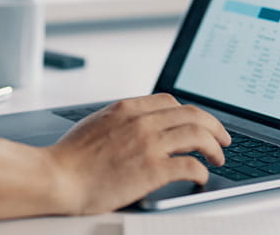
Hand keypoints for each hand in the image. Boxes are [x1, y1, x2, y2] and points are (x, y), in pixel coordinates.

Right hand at [44, 94, 231, 213]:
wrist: (56, 177)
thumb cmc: (69, 157)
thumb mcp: (97, 123)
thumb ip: (121, 119)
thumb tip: (139, 122)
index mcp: (128, 108)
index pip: (171, 102)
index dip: (191, 113)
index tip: (199, 124)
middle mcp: (142, 121)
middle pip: (193, 114)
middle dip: (214, 126)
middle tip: (223, 139)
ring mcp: (148, 144)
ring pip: (198, 135)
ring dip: (214, 147)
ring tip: (218, 158)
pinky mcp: (152, 170)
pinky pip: (190, 165)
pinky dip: (202, 171)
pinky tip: (201, 177)